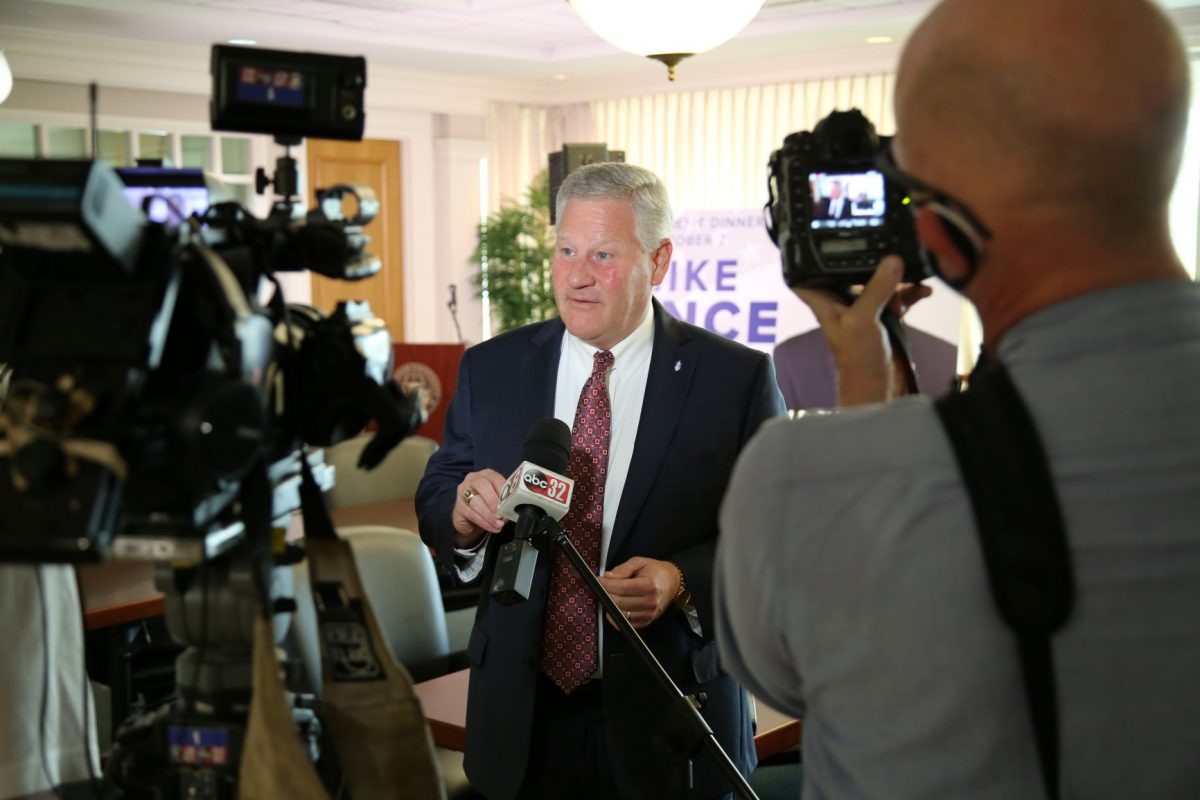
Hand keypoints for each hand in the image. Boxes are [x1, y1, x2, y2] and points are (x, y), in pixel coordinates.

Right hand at [452, 468, 506, 547]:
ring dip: (489, 515)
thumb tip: (512, 508)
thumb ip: (504, 500)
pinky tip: (492, 527)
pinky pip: (472, 514)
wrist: (469, 518)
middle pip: (482, 486)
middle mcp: (472, 479)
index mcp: (486, 474)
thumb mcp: (497, 499)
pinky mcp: (458, 506)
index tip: (509, 503)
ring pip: (476, 502)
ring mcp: (463, 492)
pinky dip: (484, 522)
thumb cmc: (487, 504)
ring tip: (499, 524)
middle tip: (501, 514)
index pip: (495, 478)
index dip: (503, 490)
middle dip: (493, 501)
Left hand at [598, 557, 680, 629]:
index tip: (598, 580)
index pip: (621, 588)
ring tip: (607, 597)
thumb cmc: (655, 571)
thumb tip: (607, 577)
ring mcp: (649, 614)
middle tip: (600, 588)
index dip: (606, 584)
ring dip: (610, 606)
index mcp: (649, 585)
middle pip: (619, 602)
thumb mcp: (639, 562)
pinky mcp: (647, 621)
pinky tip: (614, 608)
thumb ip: (622, 569)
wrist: (673, 582)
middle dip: (606, 595)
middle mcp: (650, 602)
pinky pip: (627, 624)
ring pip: (621, 615)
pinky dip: (617, 617)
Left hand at [794, 255, 931, 406]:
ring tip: (915, 268)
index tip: (819, 233)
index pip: (806, 274)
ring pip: (878, 282)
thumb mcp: (862, 319)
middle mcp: (842, 302)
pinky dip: (911, 292)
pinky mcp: (886, 319)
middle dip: (869, 257)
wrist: (878, 389)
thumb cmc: (858, 359)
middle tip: (888, 240)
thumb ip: (876, 289)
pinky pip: (898, 297)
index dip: (809, 256)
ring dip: (896, 276)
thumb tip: (893, 260)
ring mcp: (865, 310)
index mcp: (825, 301)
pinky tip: (925, 290)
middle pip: (850, 271)